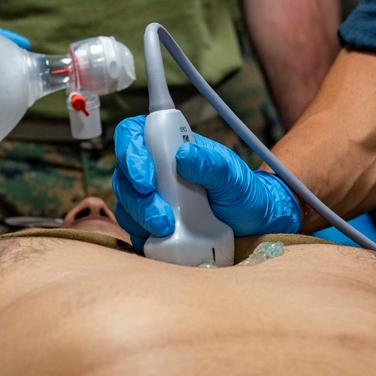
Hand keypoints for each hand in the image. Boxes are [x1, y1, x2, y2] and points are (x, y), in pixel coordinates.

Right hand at [112, 115, 300, 249]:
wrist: (251, 228)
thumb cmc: (242, 194)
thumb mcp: (234, 178)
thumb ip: (212, 165)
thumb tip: (183, 155)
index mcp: (171, 146)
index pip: (134, 134)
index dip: (130, 151)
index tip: (146, 179)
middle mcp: (155, 169)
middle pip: (124, 174)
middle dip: (139, 198)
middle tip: (163, 217)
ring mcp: (150, 198)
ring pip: (126, 203)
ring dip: (142, 219)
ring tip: (169, 230)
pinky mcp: (149, 225)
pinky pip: (134, 229)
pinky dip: (144, 236)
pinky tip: (164, 241)